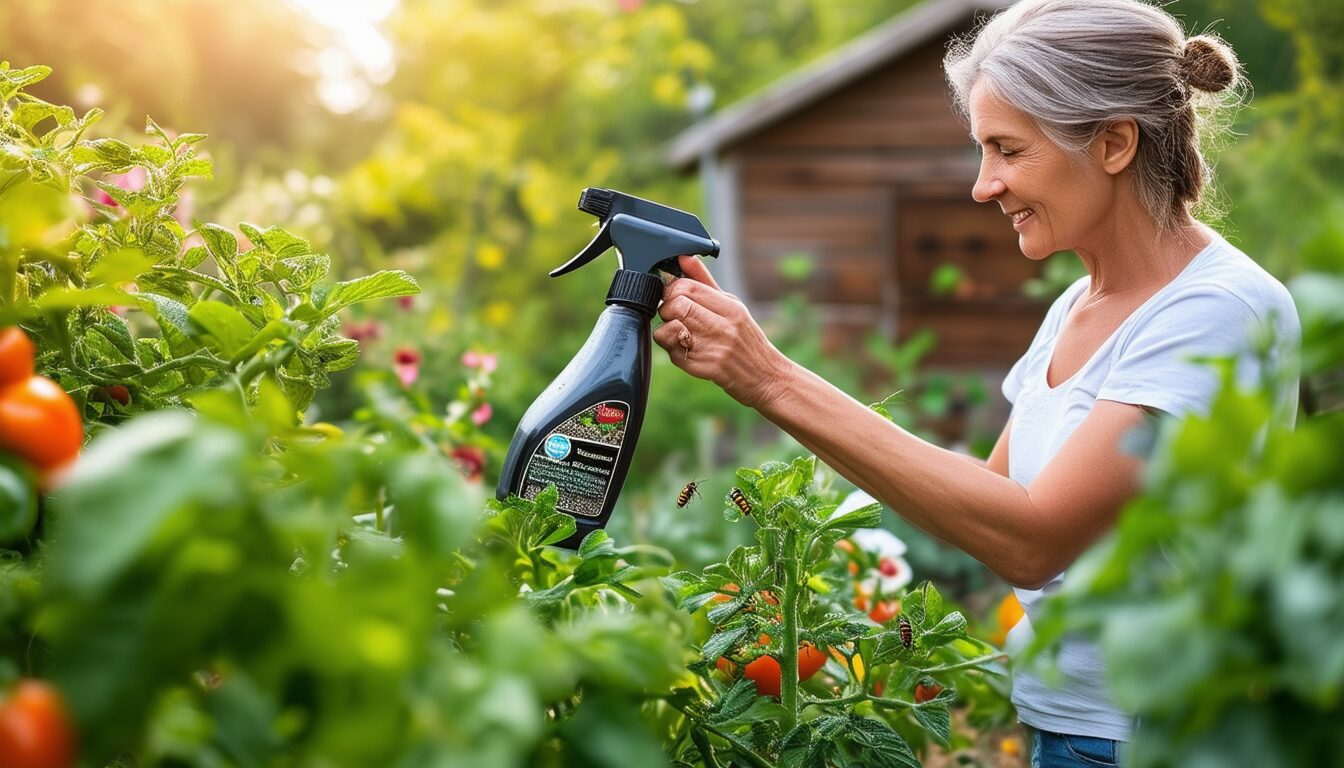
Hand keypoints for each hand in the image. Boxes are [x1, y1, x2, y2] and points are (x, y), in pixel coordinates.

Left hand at [653, 255, 788, 407]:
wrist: (767, 377)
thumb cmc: (747, 340)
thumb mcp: (733, 307)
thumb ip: (705, 282)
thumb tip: (684, 257)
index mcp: (730, 307)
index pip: (688, 287)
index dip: (672, 290)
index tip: (674, 297)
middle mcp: (725, 326)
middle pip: (676, 305)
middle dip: (666, 309)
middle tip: (673, 316)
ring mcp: (716, 348)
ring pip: (670, 329)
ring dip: (667, 330)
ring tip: (678, 332)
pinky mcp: (708, 369)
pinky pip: (674, 354)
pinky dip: (672, 351)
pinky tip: (684, 350)